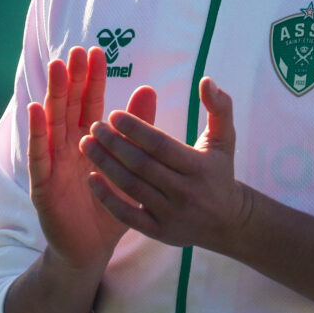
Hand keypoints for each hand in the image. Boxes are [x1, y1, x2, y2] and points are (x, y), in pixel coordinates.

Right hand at [27, 47, 156, 275]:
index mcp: (88, 141)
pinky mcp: (42, 184)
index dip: (93, 79)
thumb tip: (148, 88)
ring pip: (51, 123)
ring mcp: (52, 164)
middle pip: (68, 107)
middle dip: (72, 79)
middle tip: (76, 51)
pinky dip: (36, 131)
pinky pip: (38, 154)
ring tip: (56, 68)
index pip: (90, 103)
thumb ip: (137, 129)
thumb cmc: (109, 206)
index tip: (97, 51)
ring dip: (53, 95)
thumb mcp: (129, 165)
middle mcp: (67, 147)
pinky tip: (35, 109)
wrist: (91, 249)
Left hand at [81, 77, 251, 254]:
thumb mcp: (225, 138)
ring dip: (105, 165)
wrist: (227, 221)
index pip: (160, 145)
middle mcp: (185, 192)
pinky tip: (91, 178)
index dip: (135, 129)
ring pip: (131, 187)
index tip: (114, 114)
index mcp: (199, 166)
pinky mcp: (159, 232)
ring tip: (86, 145)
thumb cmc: (220, 171)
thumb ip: (219, 106)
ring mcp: (171, 214)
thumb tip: (206, 79)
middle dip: (114, 144)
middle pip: (142, 165)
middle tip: (94, 126)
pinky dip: (108, 198)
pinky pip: (127, 216)